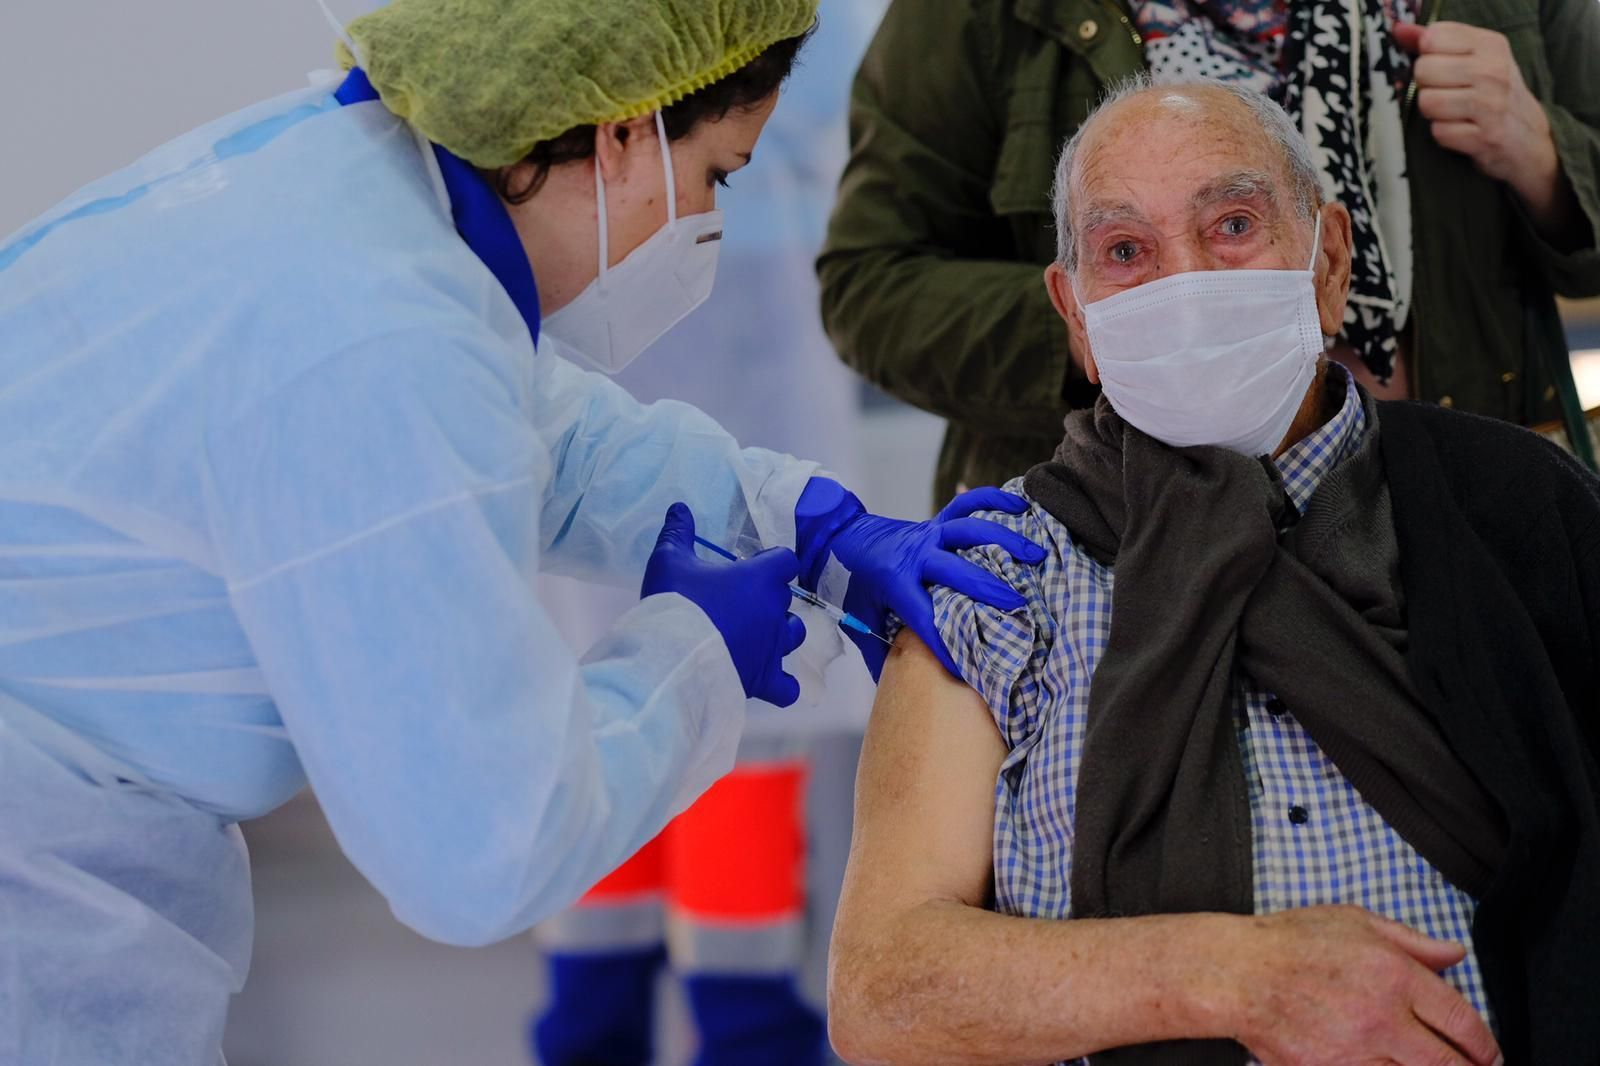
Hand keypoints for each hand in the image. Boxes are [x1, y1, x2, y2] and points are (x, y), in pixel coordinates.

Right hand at [642, 503, 806, 706]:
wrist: (670, 658)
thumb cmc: (675, 603)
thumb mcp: (670, 560)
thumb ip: (678, 532)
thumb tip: (680, 507)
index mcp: (759, 579)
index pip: (786, 561)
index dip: (772, 562)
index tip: (752, 566)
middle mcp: (774, 612)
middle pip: (786, 598)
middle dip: (767, 598)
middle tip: (737, 601)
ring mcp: (772, 648)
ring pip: (794, 634)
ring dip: (780, 632)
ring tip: (755, 634)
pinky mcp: (764, 680)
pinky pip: (788, 687)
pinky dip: (783, 683)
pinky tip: (770, 678)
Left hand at [795, 480, 1046, 678]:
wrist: (838, 539)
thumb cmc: (851, 585)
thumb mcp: (860, 621)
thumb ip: (880, 653)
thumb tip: (897, 692)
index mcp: (894, 582)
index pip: (925, 616)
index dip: (946, 643)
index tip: (969, 667)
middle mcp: (915, 554)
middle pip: (956, 571)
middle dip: (988, 589)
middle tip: (1019, 606)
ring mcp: (927, 533)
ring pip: (967, 530)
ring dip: (1003, 540)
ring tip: (1035, 556)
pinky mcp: (934, 520)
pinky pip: (965, 505)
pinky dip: (992, 500)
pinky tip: (1020, 506)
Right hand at [1223, 905, 1501, 1065]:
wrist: (1237, 973)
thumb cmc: (1291, 942)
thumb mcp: (1354, 921)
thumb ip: (1411, 940)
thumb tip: (1455, 955)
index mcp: (1395, 975)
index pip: (1461, 1020)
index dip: (1484, 1044)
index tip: (1488, 1052)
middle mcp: (1383, 1018)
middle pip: (1449, 1064)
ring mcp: (1356, 1053)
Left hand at [1395, 20, 1575, 235]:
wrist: (1528, 139)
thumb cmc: (1493, 93)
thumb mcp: (1475, 59)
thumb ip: (1436, 42)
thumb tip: (1398, 29)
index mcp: (1490, 44)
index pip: (1433, 37)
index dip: (1427, 55)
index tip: (1441, 66)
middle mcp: (1493, 70)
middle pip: (1423, 70)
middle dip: (1426, 86)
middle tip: (1446, 93)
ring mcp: (1491, 104)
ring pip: (1427, 102)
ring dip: (1432, 113)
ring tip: (1452, 112)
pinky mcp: (1485, 137)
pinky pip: (1439, 132)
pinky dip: (1444, 135)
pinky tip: (1460, 130)